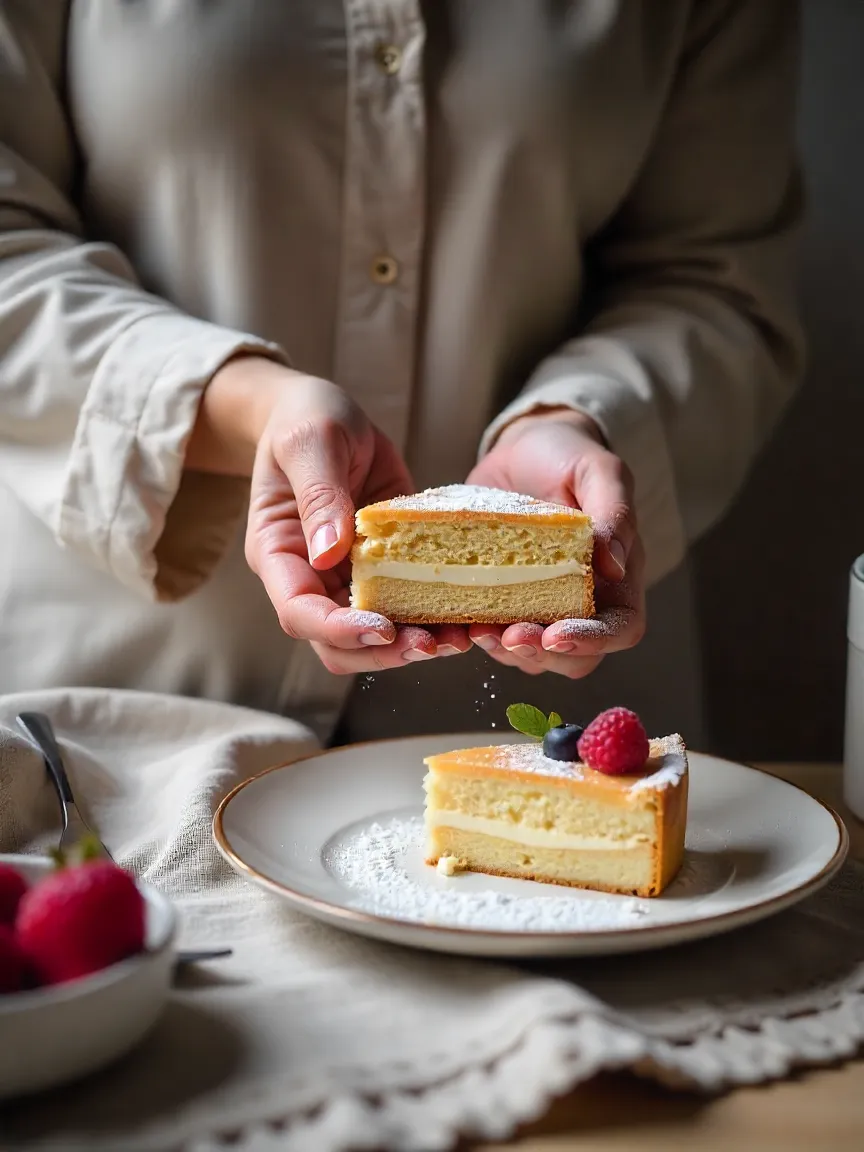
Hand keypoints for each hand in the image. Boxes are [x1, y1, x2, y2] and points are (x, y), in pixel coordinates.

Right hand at [187, 357, 470, 672]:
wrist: (327, 412)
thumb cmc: (307, 420)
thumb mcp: (312, 441)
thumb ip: (319, 494)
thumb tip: (329, 553)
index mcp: (279, 553)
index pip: (299, 612)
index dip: (337, 629)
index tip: (380, 627)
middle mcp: (312, 577)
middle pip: (337, 644)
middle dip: (382, 652)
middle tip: (433, 644)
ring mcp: (349, 578)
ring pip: (374, 639)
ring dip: (415, 646)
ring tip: (461, 638)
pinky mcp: (387, 569)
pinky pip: (409, 608)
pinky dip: (437, 619)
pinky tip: (471, 617)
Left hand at [465, 408, 644, 677]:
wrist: (522, 449)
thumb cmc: (568, 457)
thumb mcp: (597, 470)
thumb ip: (613, 512)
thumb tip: (613, 566)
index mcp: (617, 579)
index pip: (620, 628)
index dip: (592, 640)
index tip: (555, 634)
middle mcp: (582, 602)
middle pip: (574, 657)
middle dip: (540, 653)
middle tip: (508, 635)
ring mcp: (540, 607)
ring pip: (531, 656)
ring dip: (504, 651)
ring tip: (477, 628)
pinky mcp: (501, 602)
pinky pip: (492, 635)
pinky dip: (475, 634)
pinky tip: (455, 620)